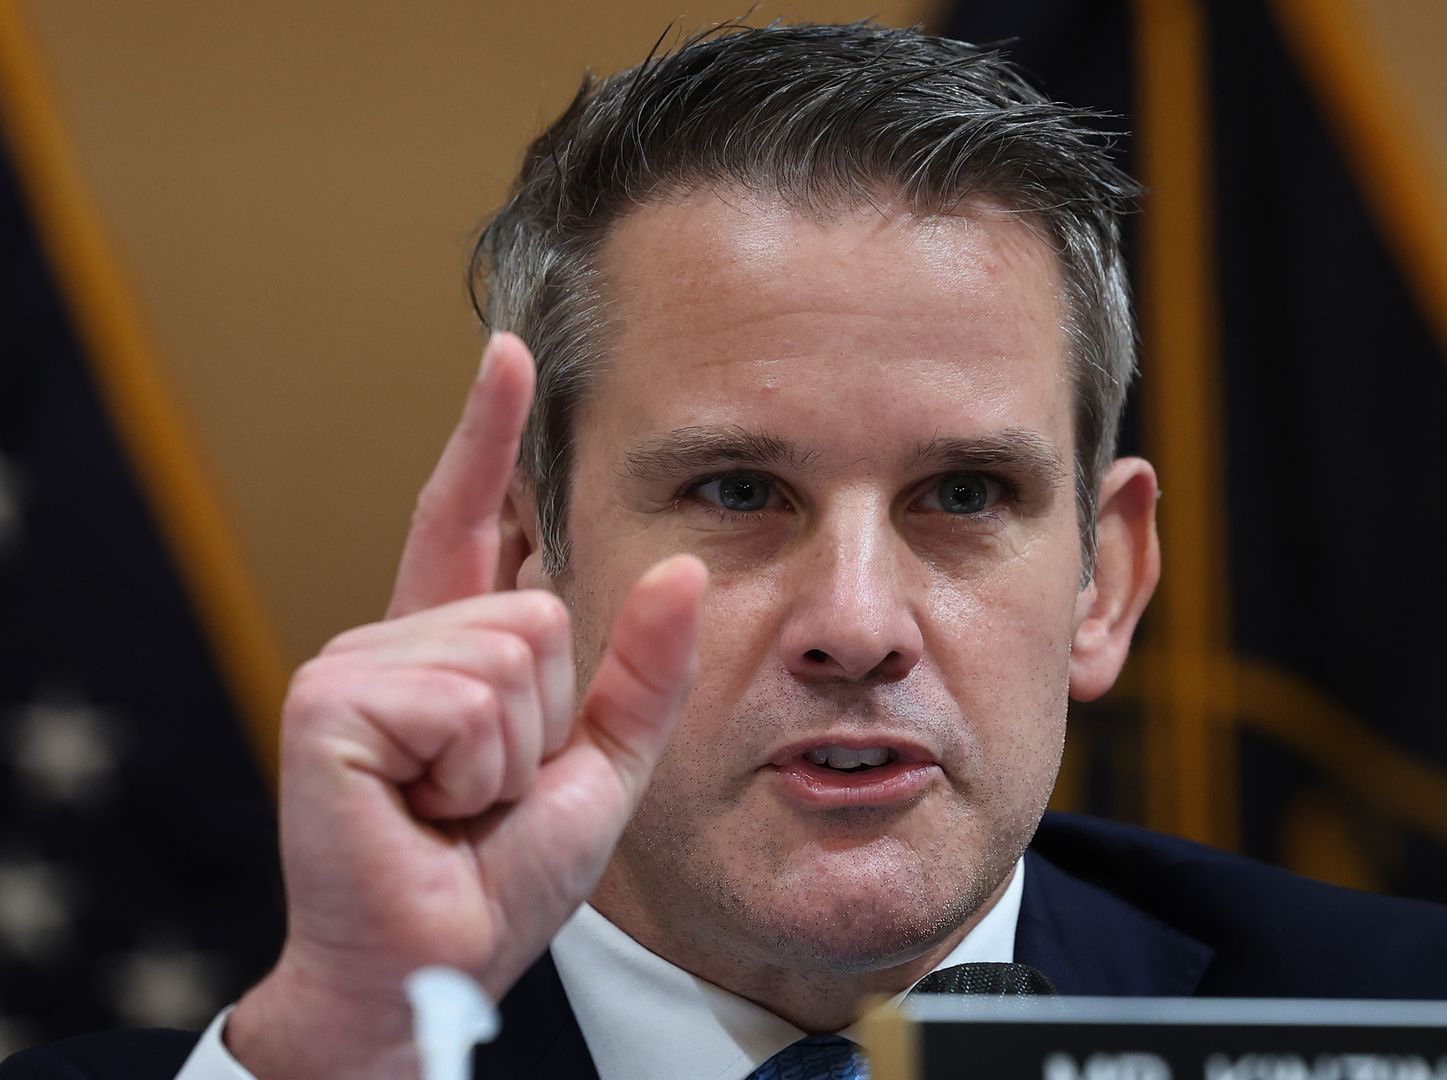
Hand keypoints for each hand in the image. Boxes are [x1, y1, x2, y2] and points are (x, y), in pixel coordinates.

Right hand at [225, 334, 705, 1078]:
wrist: (436, 963)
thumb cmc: (502, 874)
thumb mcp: (600, 765)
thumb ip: (639, 671)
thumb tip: (680, 564)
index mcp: (452, 649)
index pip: (471, 517)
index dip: (487, 433)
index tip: (507, 351)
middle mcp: (396, 638)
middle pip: (536, 612)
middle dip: (540, 720)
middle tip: (483, 792)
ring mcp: (355, 662)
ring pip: (510, 653)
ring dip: (507, 753)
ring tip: (452, 802)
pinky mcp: (331, 701)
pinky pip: (465, 698)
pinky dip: (471, 769)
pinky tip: (421, 806)